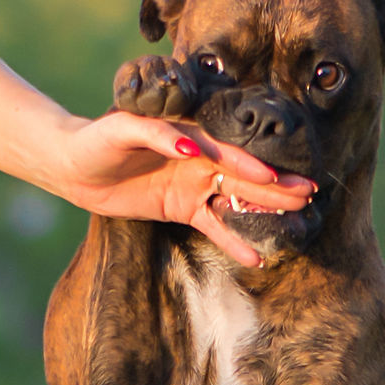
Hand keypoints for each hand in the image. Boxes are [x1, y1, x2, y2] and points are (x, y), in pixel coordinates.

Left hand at [55, 110, 315, 266]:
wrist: (75, 165)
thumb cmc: (98, 138)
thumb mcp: (123, 128)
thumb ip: (158, 132)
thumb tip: (190, 147)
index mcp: (189, 132)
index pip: (226, 150)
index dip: (251, 163)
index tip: (276, 176)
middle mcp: (198, 157)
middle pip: (242, 173)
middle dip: (275, 184)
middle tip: (310, 193)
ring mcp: (192, 183)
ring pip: (236, 198)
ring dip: (265, 208)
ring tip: (298, 218)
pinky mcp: (182, 207)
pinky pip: (214, 225)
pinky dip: (233, 240)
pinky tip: (256, 256)